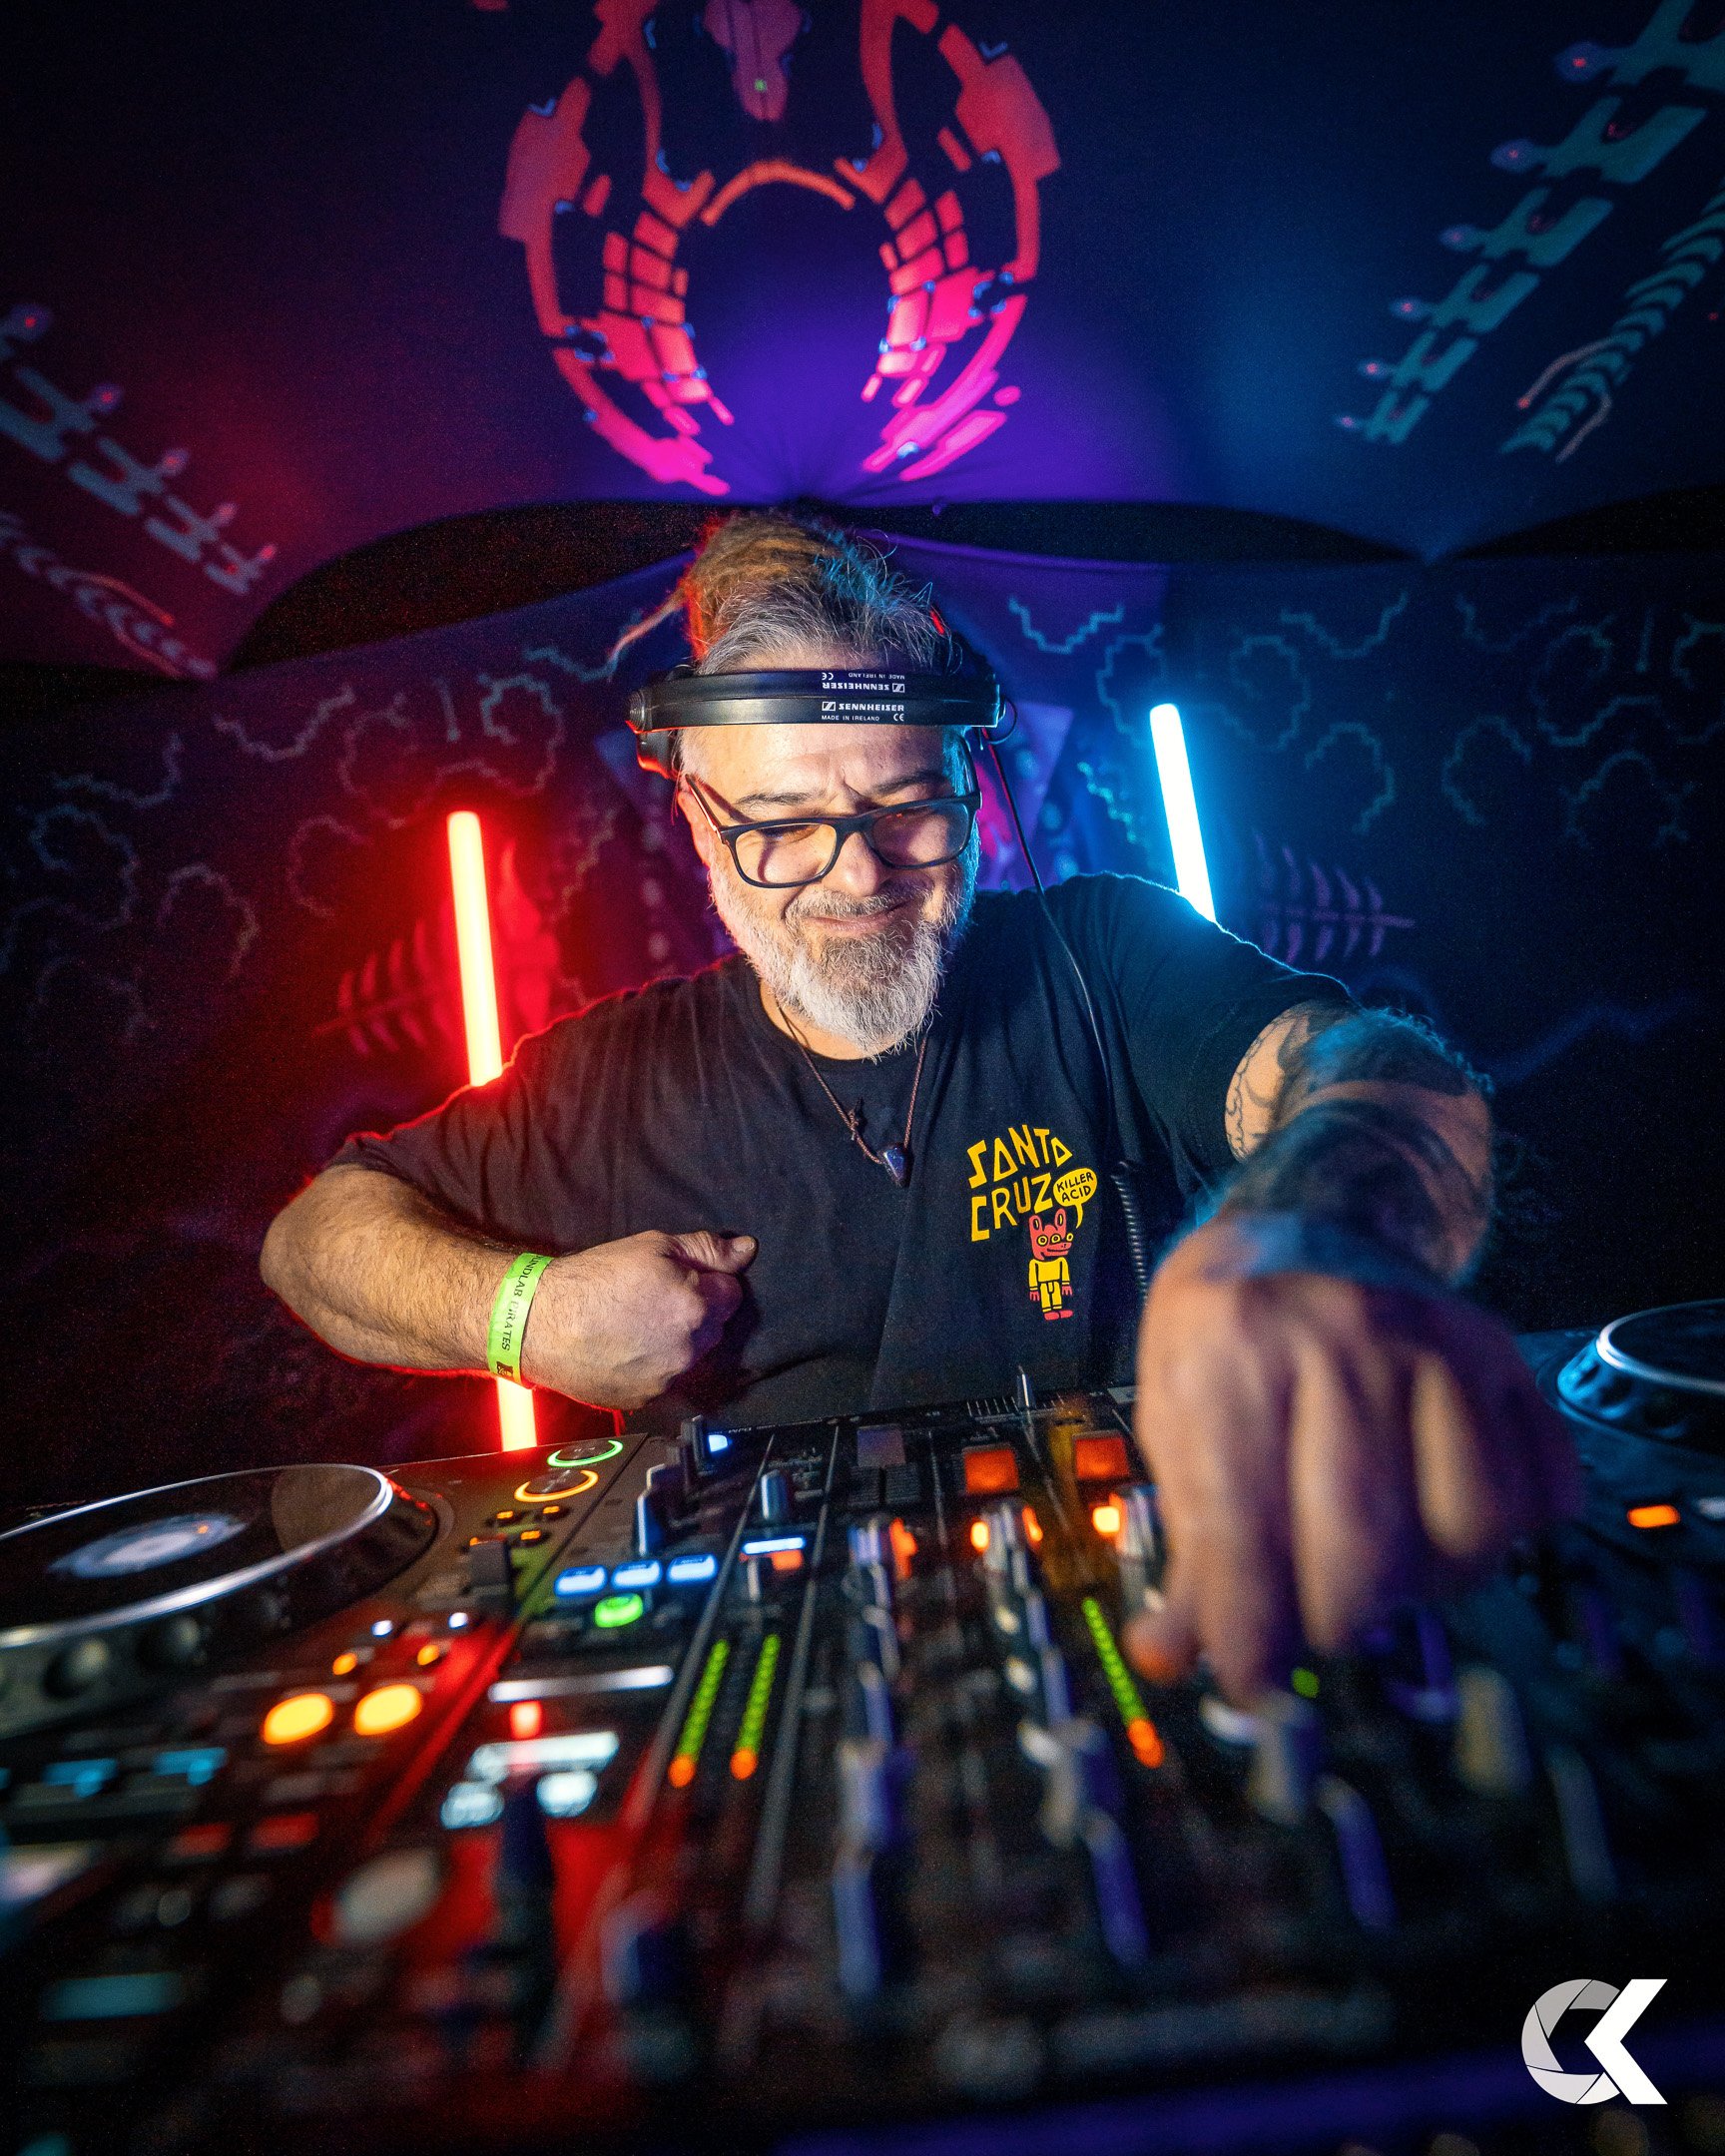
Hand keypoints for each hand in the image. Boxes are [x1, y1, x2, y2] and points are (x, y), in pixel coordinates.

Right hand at [520, 1229, 754, 1409]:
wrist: (541, 1321)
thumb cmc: (595, 1277)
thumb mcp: (653, 1246)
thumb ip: (707, 1249)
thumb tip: (748, 1250)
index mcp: (696, 1306)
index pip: (733, 1295)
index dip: (709, 1284)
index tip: (682, 1281)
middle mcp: (689, 1348)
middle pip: (715, 1328)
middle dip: (697, 1313)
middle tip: (656, 1301)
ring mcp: (668, 1378)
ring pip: (692, 1356)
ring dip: (678, 1342)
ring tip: (639, 1326)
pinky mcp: (646, 1399)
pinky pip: (666, 1380)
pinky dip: (655, 1366)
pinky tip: (628, 1349)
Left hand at [1124, 1213, 1579, 1701]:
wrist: (1317, 1213)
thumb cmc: (1230, 1331)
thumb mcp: (1176, 1411)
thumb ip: (1185, 1540)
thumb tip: (1173, 1658)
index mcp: (1234, 1351)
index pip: (1247, 1530)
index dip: (1250, 1631)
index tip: (1254, 1683)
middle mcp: (1342, 1338)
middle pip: (1365, 1548)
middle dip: (1336, 1619)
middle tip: (1316, 1617)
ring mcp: (1437, 1341)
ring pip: (1469, 1532)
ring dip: (1426, 1580)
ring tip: (1381, 1558)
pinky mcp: (1504, 1355)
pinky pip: (1539, 1492)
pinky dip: (1500, 1533)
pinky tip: (1441, 1512)